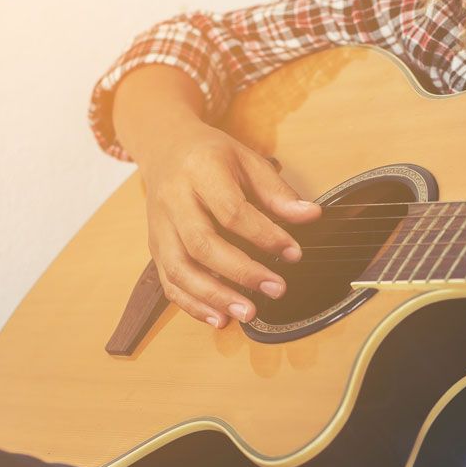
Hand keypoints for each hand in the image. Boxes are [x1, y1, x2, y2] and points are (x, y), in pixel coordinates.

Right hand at [136, 120, 320, 327]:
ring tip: (248, 313)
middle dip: (242, 272)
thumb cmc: (211, 156)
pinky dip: (193, 304)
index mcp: (199, 171)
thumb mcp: (247, 160)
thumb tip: (310, 215)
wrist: (165, 148)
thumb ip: (277, 192)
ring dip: (214, 297)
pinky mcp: (155, 247)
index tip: (294, 253)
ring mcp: (160, 226)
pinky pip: (169, 282)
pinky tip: (219, 318)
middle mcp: (173, 199)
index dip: (264, 235)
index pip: (231, 210)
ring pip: (180, 268)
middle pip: (202, 244)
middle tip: (276, 290)